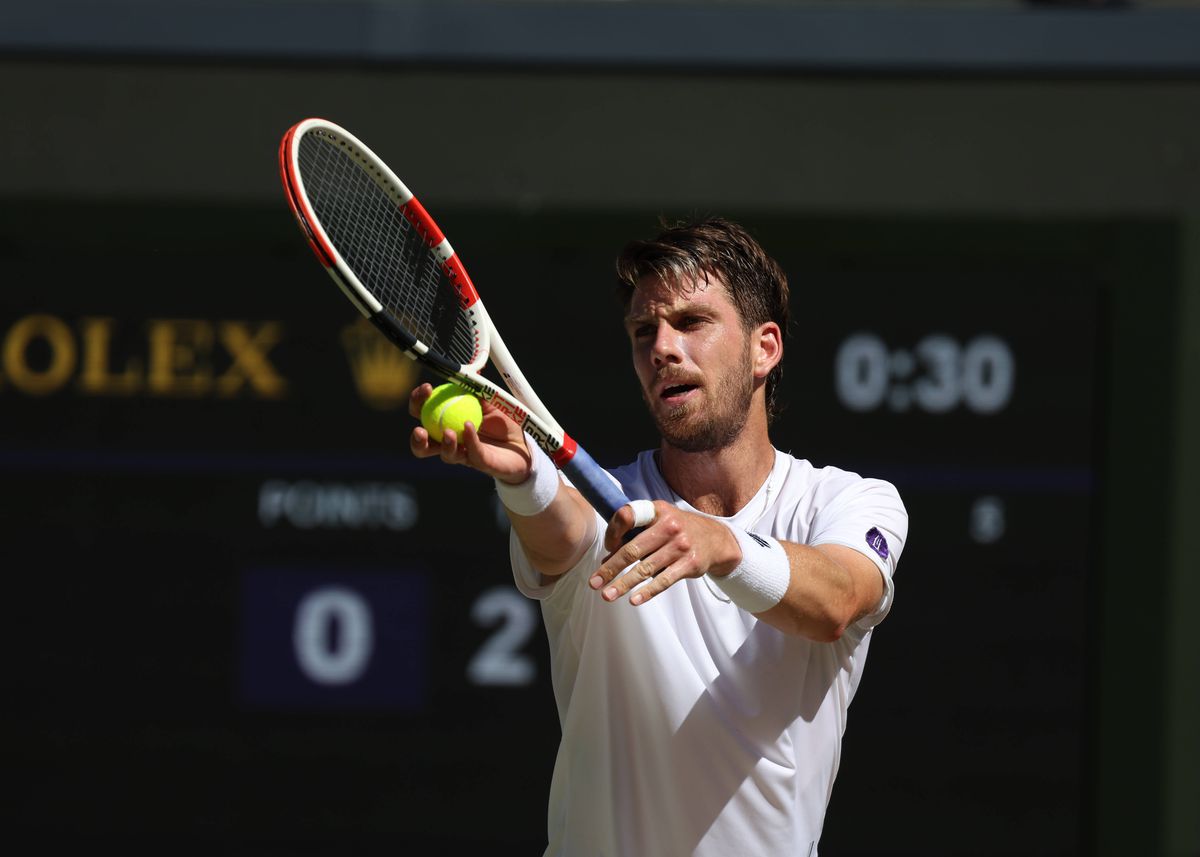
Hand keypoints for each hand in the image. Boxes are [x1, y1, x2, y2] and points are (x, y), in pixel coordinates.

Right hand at [408, 383, 531, 482]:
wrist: (525, 442)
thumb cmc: (504, 420)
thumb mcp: (489, 399)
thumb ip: (475, 388)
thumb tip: (465, 368)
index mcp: (447, 423)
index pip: (425, 414)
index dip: (419, 402)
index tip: (426, 388)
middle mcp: (452, 442)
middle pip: (425, 444)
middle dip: (417, 437)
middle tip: (420, 428)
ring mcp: (465, 454)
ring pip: (446, 455)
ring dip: (444, 444)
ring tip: (448, 432)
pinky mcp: (481, 463)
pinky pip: (473, 452)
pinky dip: (470, 439)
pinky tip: (469, 426)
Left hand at [588, 501, 741, 605]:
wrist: (716, 539)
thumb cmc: (678, 530)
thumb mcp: (659, 522)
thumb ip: (634, 536)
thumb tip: (606, 561)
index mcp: (657, 511)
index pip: (627, 516)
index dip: (612, 531)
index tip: (606, 548)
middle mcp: (669, 526)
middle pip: (632, 549)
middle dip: (610, 568)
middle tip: (594, 583)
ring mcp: (680, 545)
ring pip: (645, 569)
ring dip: (623, 584)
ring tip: (607, 595)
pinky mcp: (690, 564)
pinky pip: (664, 581)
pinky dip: (648, 592)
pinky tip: (634, 600)